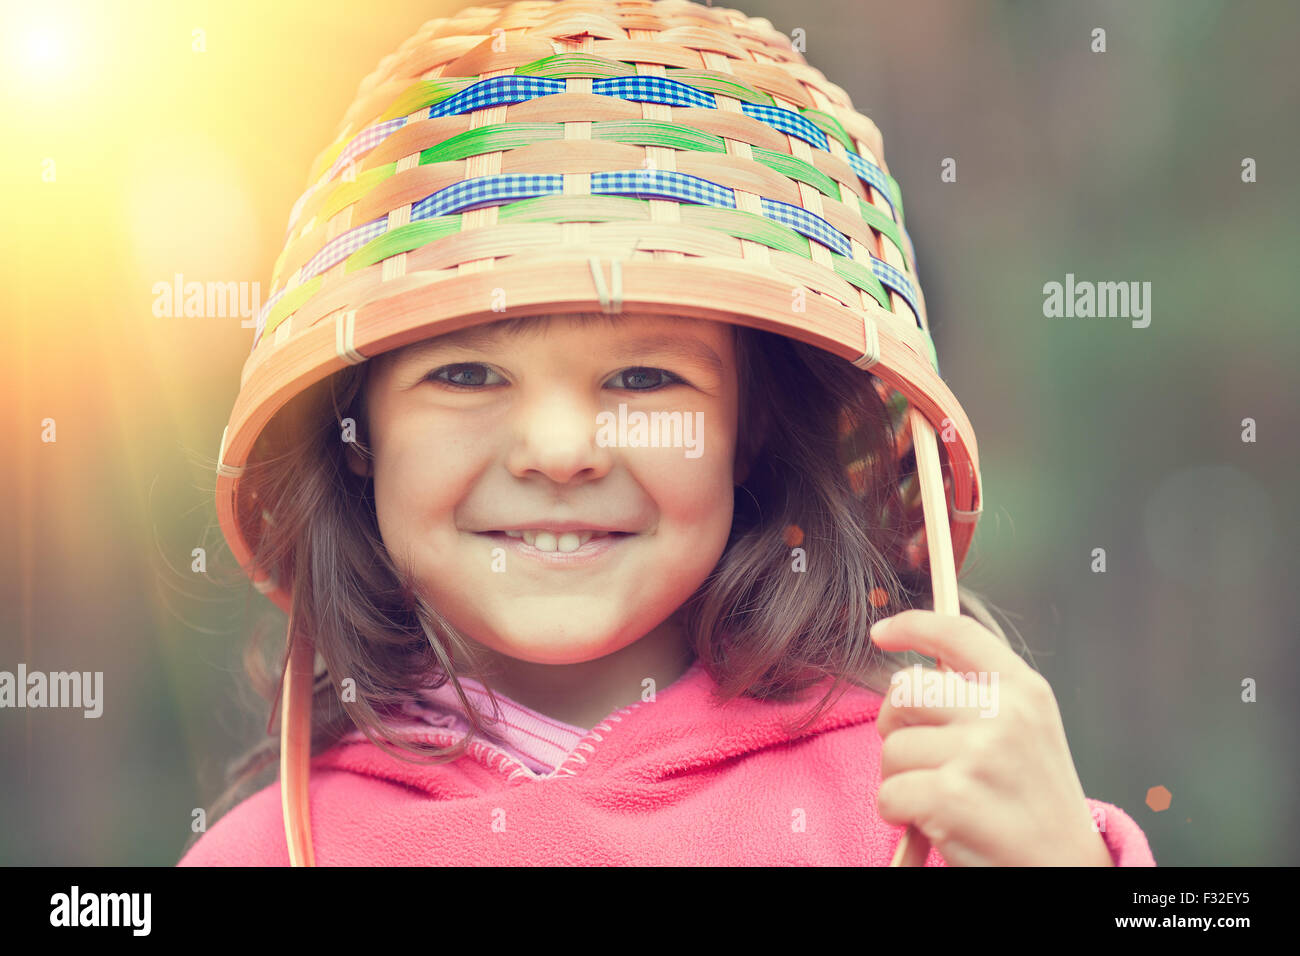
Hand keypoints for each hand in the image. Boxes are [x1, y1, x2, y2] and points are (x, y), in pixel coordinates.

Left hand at [871, 610, 1112, 865]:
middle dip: (895, 723)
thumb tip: (911, 677)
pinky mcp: (953, 796)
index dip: (912, 626)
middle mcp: (1004, 713)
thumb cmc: (1033, 804)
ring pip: (891, 747)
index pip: (957, 633)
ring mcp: (979, 753)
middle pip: (904, 689)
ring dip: (898, 778)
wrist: (1066, 869)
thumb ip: (980, 696)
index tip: (882, 632)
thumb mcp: (1027, 731)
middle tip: (917, 755)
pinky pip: (888, 793)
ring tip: (936, 797)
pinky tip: (929, 822)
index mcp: (1024, 689)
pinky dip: (896, 813)